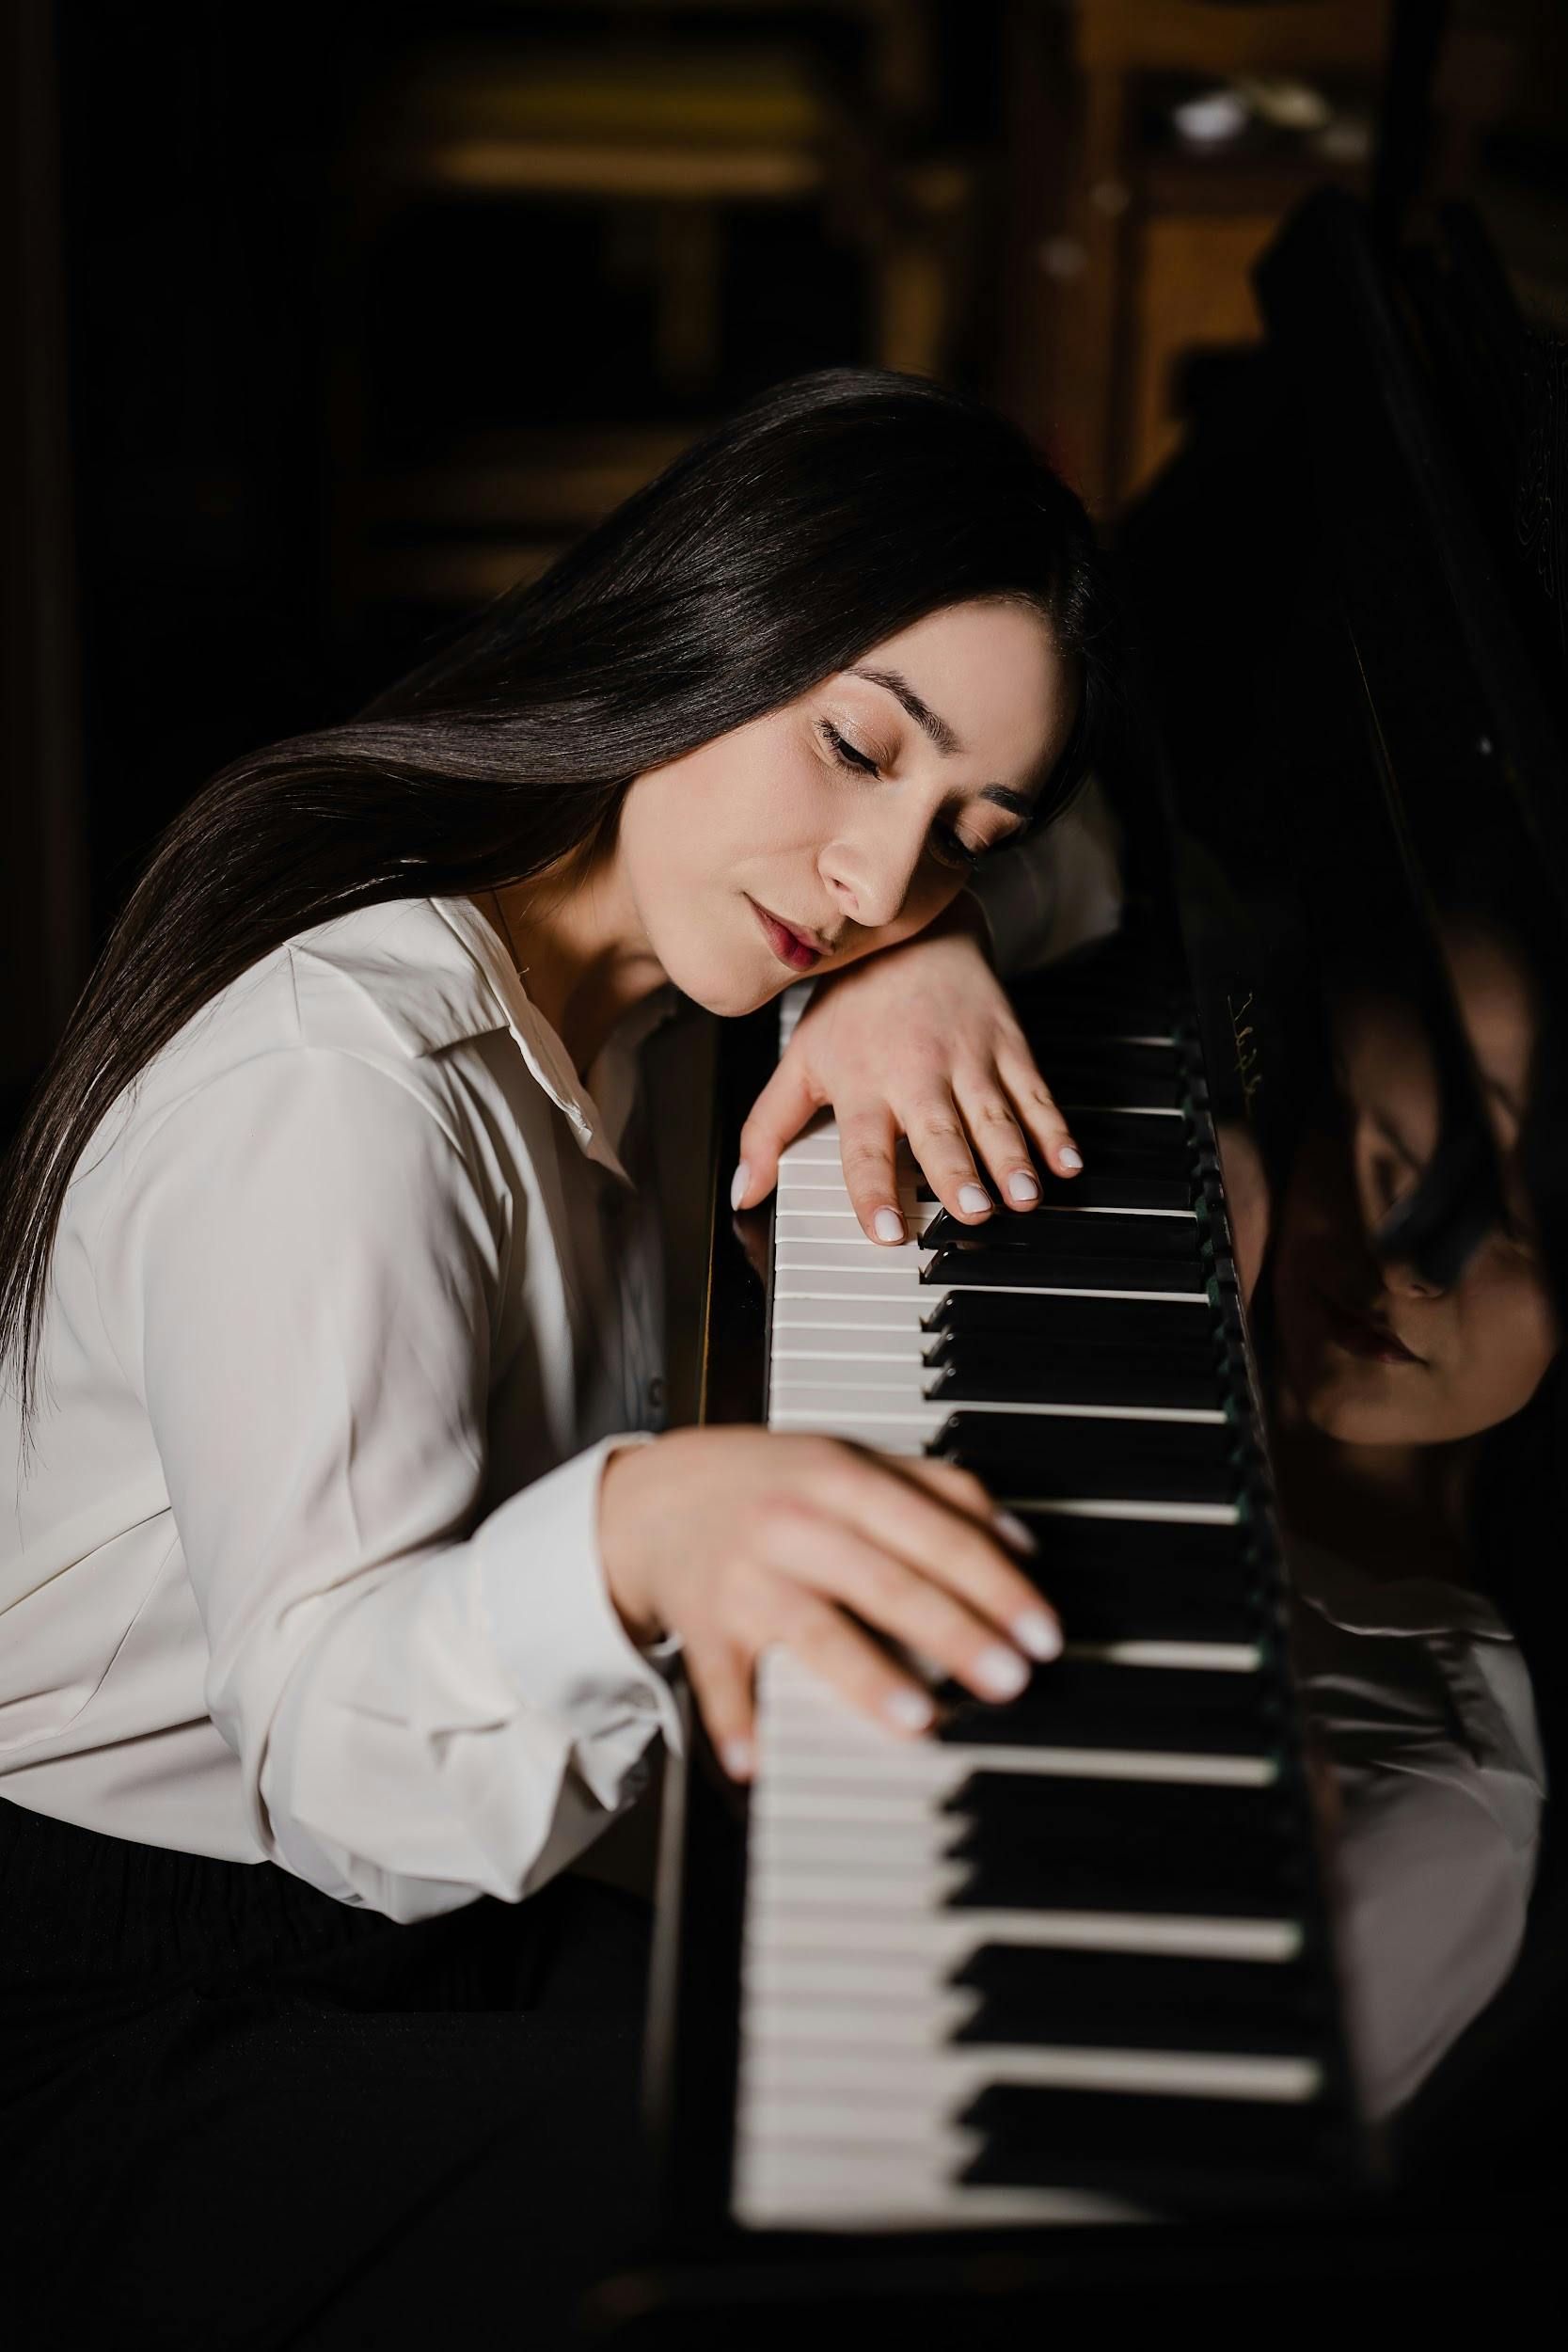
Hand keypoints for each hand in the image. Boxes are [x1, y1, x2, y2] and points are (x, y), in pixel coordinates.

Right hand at [598, 1427, 1060, 1779]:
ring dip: (867, 1678)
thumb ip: (939, 1489)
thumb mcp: (853, 1462)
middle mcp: (793, 1524)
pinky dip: (735, 1722)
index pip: (932, 1530)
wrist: (656, 1497)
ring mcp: (746, 1577)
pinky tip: (756, 1762)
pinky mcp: (703, 1626)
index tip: (1042, 1632)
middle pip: (884, 1582)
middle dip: (953, 1633)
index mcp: (840, 1479)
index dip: (994, 1582)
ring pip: (814, 1631)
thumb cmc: (774, 1482)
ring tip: (922, 1721)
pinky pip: (720, 1681)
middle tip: (1010, 1681)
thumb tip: (1022, 1542)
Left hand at [731, 898, 1081, 1244]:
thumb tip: (744, 1192)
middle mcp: (916, 1073)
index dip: (875, 1192)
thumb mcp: (800, 1060)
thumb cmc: (852, 1003)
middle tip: (975, 1211)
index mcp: (862, 1084)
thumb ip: (768, 1130)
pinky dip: (1055, 1129)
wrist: (911, 927)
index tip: (888, 1233)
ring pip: (994, 1116)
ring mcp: (968, 1058)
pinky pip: (1035, 1093)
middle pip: (938, 1133)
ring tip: (1024, 1196)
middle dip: (958, 1174)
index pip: (864, 1149)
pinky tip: (1067, 1163)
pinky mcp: (1008, 1045)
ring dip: (1012, 1158)